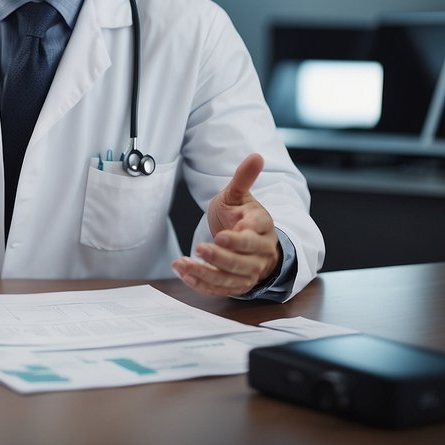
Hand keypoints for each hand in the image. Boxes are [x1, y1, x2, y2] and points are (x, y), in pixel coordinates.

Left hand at [172, 153, 282, 296]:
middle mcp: (259, 253)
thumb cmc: (241, 216)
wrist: (248, 238)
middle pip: (243, 262)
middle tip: (200, 249)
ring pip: (230, 278)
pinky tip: (184, 275)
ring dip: (206, 274)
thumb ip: (244, 178)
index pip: (253, 236)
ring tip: (183, 264)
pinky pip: (221, 289)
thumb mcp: (239, 195)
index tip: (220, 236)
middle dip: (220, 257)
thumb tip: (256, 156)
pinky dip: (202, 285)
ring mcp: (249, 271)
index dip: (238, 240)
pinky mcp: (237, 284)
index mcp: (261, 228)